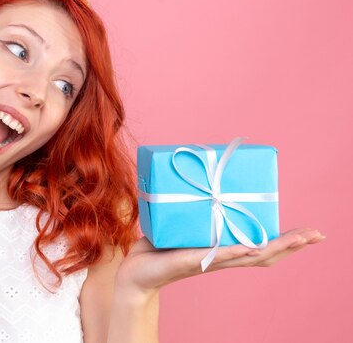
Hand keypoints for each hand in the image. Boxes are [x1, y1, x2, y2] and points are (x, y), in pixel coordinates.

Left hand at [115, 228, 324, 294]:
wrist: (134, 272)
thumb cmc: (157, 249)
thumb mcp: (181, 225)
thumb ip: (193, 209)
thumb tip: (200, 181)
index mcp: (221, 249)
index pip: (260, 246)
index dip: (285, 240)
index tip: (309, 233)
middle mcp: (220, 257)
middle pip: (264, 253)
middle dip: (292, 244)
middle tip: (318, 235)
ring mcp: (208, 260)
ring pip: (247, 255)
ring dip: (274, 246)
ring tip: (299, 240)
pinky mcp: (189, 261)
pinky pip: (215, 255)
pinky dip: (234, 251)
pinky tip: (250, 248)